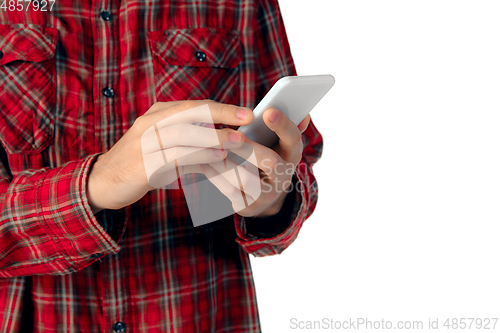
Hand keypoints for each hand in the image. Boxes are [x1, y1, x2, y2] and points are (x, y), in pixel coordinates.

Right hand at [87, 100, 252, 212]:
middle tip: (247, 122)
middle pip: (189, 113)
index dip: (222, 108)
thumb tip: (223, 139)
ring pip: (184, 134)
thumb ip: (189, 140)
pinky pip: (175, 158)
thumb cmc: (141, 163)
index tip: (246, 112)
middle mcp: (150, 124)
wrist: (104, 182)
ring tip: (237, 142)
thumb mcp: (164, 145)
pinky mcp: (142, 164)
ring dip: (213, 137)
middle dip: (222, 115)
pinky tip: (216, 158)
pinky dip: (198, 157)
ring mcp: (144, 143)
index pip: (194, 106)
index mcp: (157, 115)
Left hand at [200, 108, 309, 217]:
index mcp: (291, 155)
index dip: (283, 126)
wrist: (261, 195)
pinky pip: (229, 191)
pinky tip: (203, 162)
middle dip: (250, 148)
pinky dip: (215, 175)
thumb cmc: (265, 158)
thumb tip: (303, 114)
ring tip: (211, 148)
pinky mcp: (247, 206)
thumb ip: (283, 127)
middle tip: (232, 135)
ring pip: (247, 180)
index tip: (268, 112)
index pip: (293, 139)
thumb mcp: (277, 143)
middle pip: (271, 162)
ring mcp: (266, 195)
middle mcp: (283, 177)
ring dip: (227, 162)